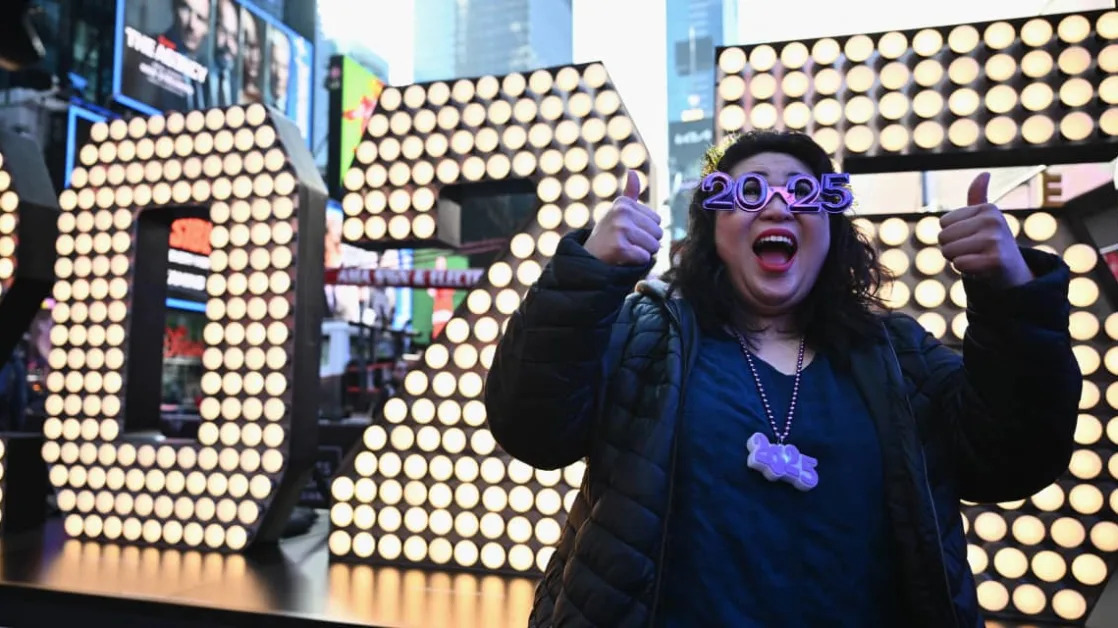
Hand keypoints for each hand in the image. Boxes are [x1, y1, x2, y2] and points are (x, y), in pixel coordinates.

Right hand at [583, 170, 663, 265]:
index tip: (627, 233)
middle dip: (646, 243)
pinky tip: (623, 260)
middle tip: (627, 244)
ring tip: (625, 251)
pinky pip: (645, 258)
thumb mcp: (617, 212)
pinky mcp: (619, 247)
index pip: (657, 220)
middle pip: (658, 233)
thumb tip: (633, 171)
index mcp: (624, 202)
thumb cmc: (607, 235)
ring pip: (654, 246)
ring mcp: (620, 228)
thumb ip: (629, 194)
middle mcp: (622, 212)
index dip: (646, 231)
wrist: (587, 259)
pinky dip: (637, 263)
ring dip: (642, 253)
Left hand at [938, 172, 1033, 288]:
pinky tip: (981, 269)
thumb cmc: (991, 244)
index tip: (972, 238)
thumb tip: (985, 173)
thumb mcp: (984, 218)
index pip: (943, 223)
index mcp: (987, 208)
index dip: (952, 235)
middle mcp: (993, 220)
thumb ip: (978, 197)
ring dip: (957, 259)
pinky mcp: (996, 260)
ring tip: (977, 258)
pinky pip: (959, 264)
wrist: (1013, 273)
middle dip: (952, 248)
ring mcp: (996, 240)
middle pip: (943, 237)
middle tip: (973, 251)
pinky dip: (965, 269)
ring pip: (948, 251)